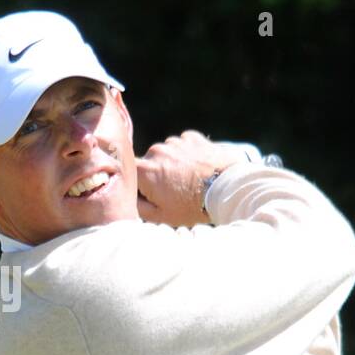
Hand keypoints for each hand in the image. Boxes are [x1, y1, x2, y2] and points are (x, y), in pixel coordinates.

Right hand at [135, 131, 253, 228]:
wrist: (227, 190)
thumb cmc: (192, 207)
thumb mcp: (160, 216)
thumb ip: (137, 207)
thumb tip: (127, 199)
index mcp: (145, 171)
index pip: (128, 171)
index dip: (135, 182)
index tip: (146, 193)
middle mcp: (156, 151)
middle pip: (148, 162)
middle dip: (156, 173)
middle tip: (171, 191)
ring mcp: (175, 142)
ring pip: (166, 152)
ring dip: (172, 163)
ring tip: (187, 180)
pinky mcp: (193, 138)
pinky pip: (183, 144)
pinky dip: (187, 154)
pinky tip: (197, 168)